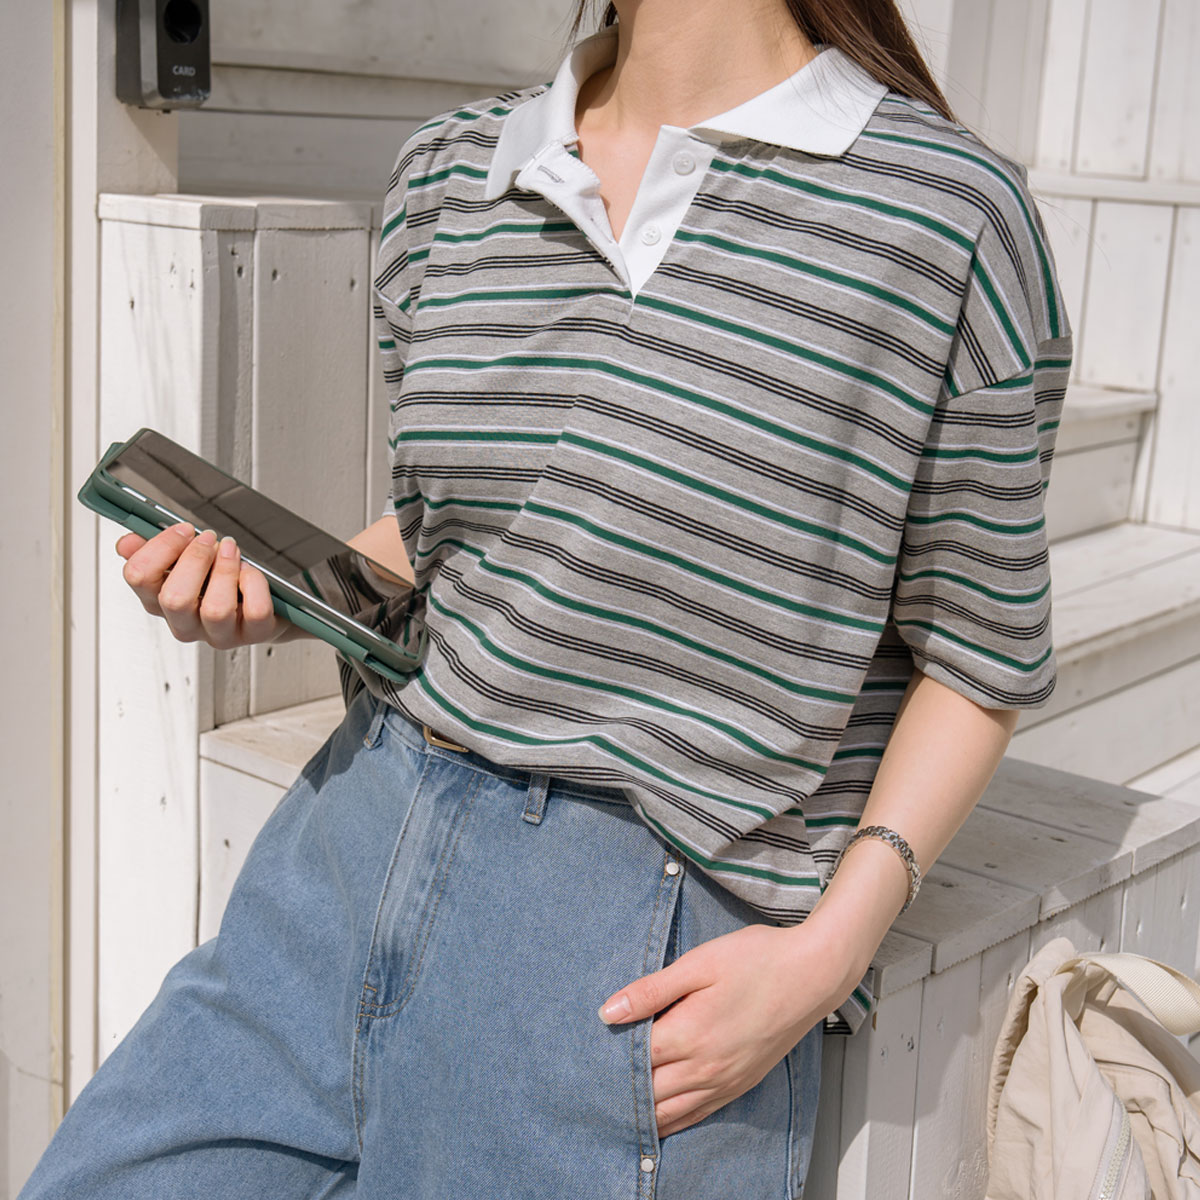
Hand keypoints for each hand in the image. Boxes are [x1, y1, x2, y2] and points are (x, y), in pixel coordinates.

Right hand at [116, 522, 286, 648]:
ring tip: (232, 551)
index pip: (139, 577)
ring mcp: (220, 634)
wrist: (267, 605)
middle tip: (211, 538)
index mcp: (160, 602)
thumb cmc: (221, 581)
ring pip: (215, 609)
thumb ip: (154, 551)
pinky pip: (255, 611)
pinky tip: (251, 572)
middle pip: (174, 599)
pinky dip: (255, 584)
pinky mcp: (253, 635)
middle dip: (195, 559)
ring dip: (225, 570)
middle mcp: (186, 624)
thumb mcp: (184, 563)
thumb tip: (128, 543)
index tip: (183, 529)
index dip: (160, 547)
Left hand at [597, 922, 851, 1137]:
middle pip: (646, 1094)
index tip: (580, 1057)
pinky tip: (655, 1119)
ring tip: (610, 1108)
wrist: (812, 974)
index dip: (604, 1060)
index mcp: (689, 1034)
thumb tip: (608, 1012)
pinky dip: (671, 1121)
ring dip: (640, 1114)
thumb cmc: (757, 960)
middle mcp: (705, 1068)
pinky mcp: (740, 1084)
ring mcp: (724, 1081)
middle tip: (584, 1087)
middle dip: (616, 1091)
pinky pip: (697, 1115)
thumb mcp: (698, 964)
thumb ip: (651, 990)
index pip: (632, 1061)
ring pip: (670, 1114)